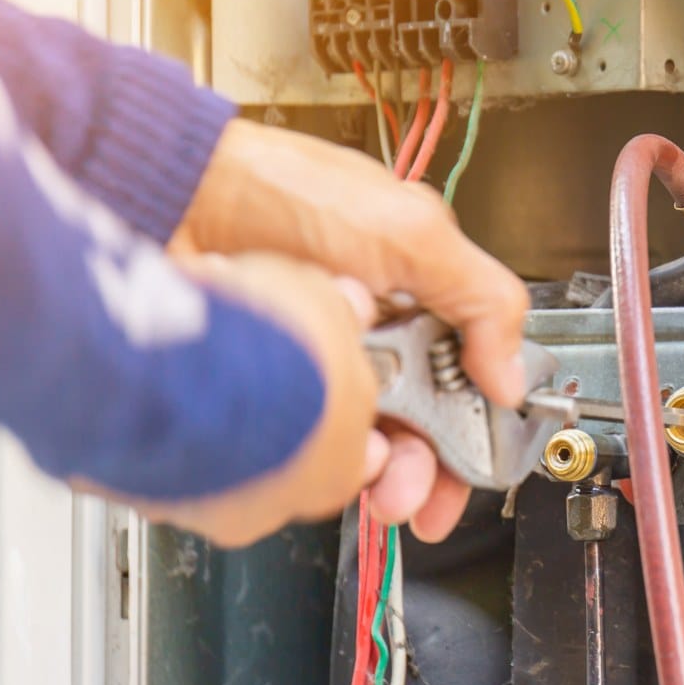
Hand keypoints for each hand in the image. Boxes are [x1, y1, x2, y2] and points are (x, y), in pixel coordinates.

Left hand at [170, 119, 529, 540]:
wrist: (171, 197)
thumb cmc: (278, 190)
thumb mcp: (407, 230)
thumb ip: (480, 297)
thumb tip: (512, 376)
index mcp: (411, 300)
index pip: (459, 384)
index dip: (471, 432)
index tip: (471, 469)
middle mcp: (364, 336)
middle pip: (412, 426)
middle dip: (422, 468)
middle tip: (412, 494)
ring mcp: (312, 365)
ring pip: (357, 444)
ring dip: (370, 471)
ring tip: (366, 479)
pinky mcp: (262, 389)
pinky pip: (296, 446)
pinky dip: (310, 460)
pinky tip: (312, 453)